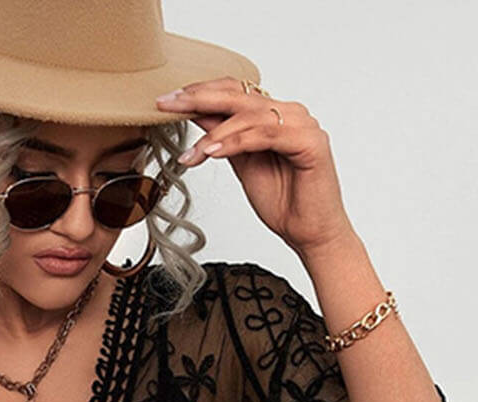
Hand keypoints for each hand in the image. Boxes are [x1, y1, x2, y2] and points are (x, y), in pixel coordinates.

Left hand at [155, 78, 355, 258]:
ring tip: (191, 154)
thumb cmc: (283, 203)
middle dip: (198, 99)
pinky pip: (266, 135)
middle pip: (239, 96)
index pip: (235, 92)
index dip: (200, 93)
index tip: (168, 101)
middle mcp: (290, 113)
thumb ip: (223, 137)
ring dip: (214, 134)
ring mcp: (302, 124)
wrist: (310, 234)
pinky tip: (212, 151)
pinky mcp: (310, 142)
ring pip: (250, 116)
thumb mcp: (241, 165)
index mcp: (276, 114)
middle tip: (167, 105)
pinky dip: (236, 142)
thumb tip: (195, 114)